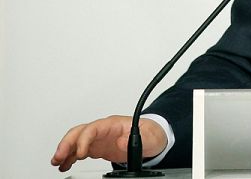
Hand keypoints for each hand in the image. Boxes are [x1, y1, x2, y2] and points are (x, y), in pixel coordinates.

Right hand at [51, 115, 166, 171]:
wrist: (153, 137)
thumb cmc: (151, 134)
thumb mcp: (149, 137)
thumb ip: (135, 138)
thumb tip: (120, 141)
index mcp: (113, 124)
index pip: (92, 128)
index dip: (84, 140)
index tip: (81, 153)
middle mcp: (103, 129)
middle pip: (79, 132)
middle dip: (67, 143)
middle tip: (59, 157)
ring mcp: (99, 138)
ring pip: (76, 140)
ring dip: (65, 150)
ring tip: (57, 162)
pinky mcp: (98, 147)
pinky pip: (80, 150)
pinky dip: (70, 157)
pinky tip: (65, 165)